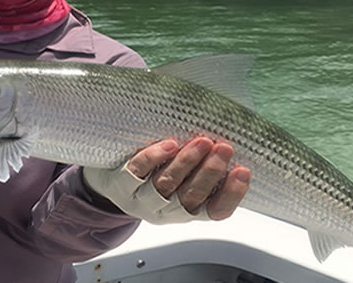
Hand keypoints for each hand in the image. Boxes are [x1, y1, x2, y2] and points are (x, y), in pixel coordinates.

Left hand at [83, 136, 250, 223]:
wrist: (109, 183)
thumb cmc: (153, 176)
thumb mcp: (182, 179)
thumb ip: (203, 171)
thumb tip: (233, 145)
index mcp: (187, 210)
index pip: (215, 211)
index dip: (232, 194)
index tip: (244, 171)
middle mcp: (165, 210)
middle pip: (191, 196)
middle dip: (211, 172)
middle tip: (224, 149)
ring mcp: (142, 199)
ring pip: (167, 184)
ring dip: (187, 162)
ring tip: (202, 142)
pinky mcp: (121, 185)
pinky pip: (138, 172)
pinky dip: (154, 158)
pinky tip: (169, 145)